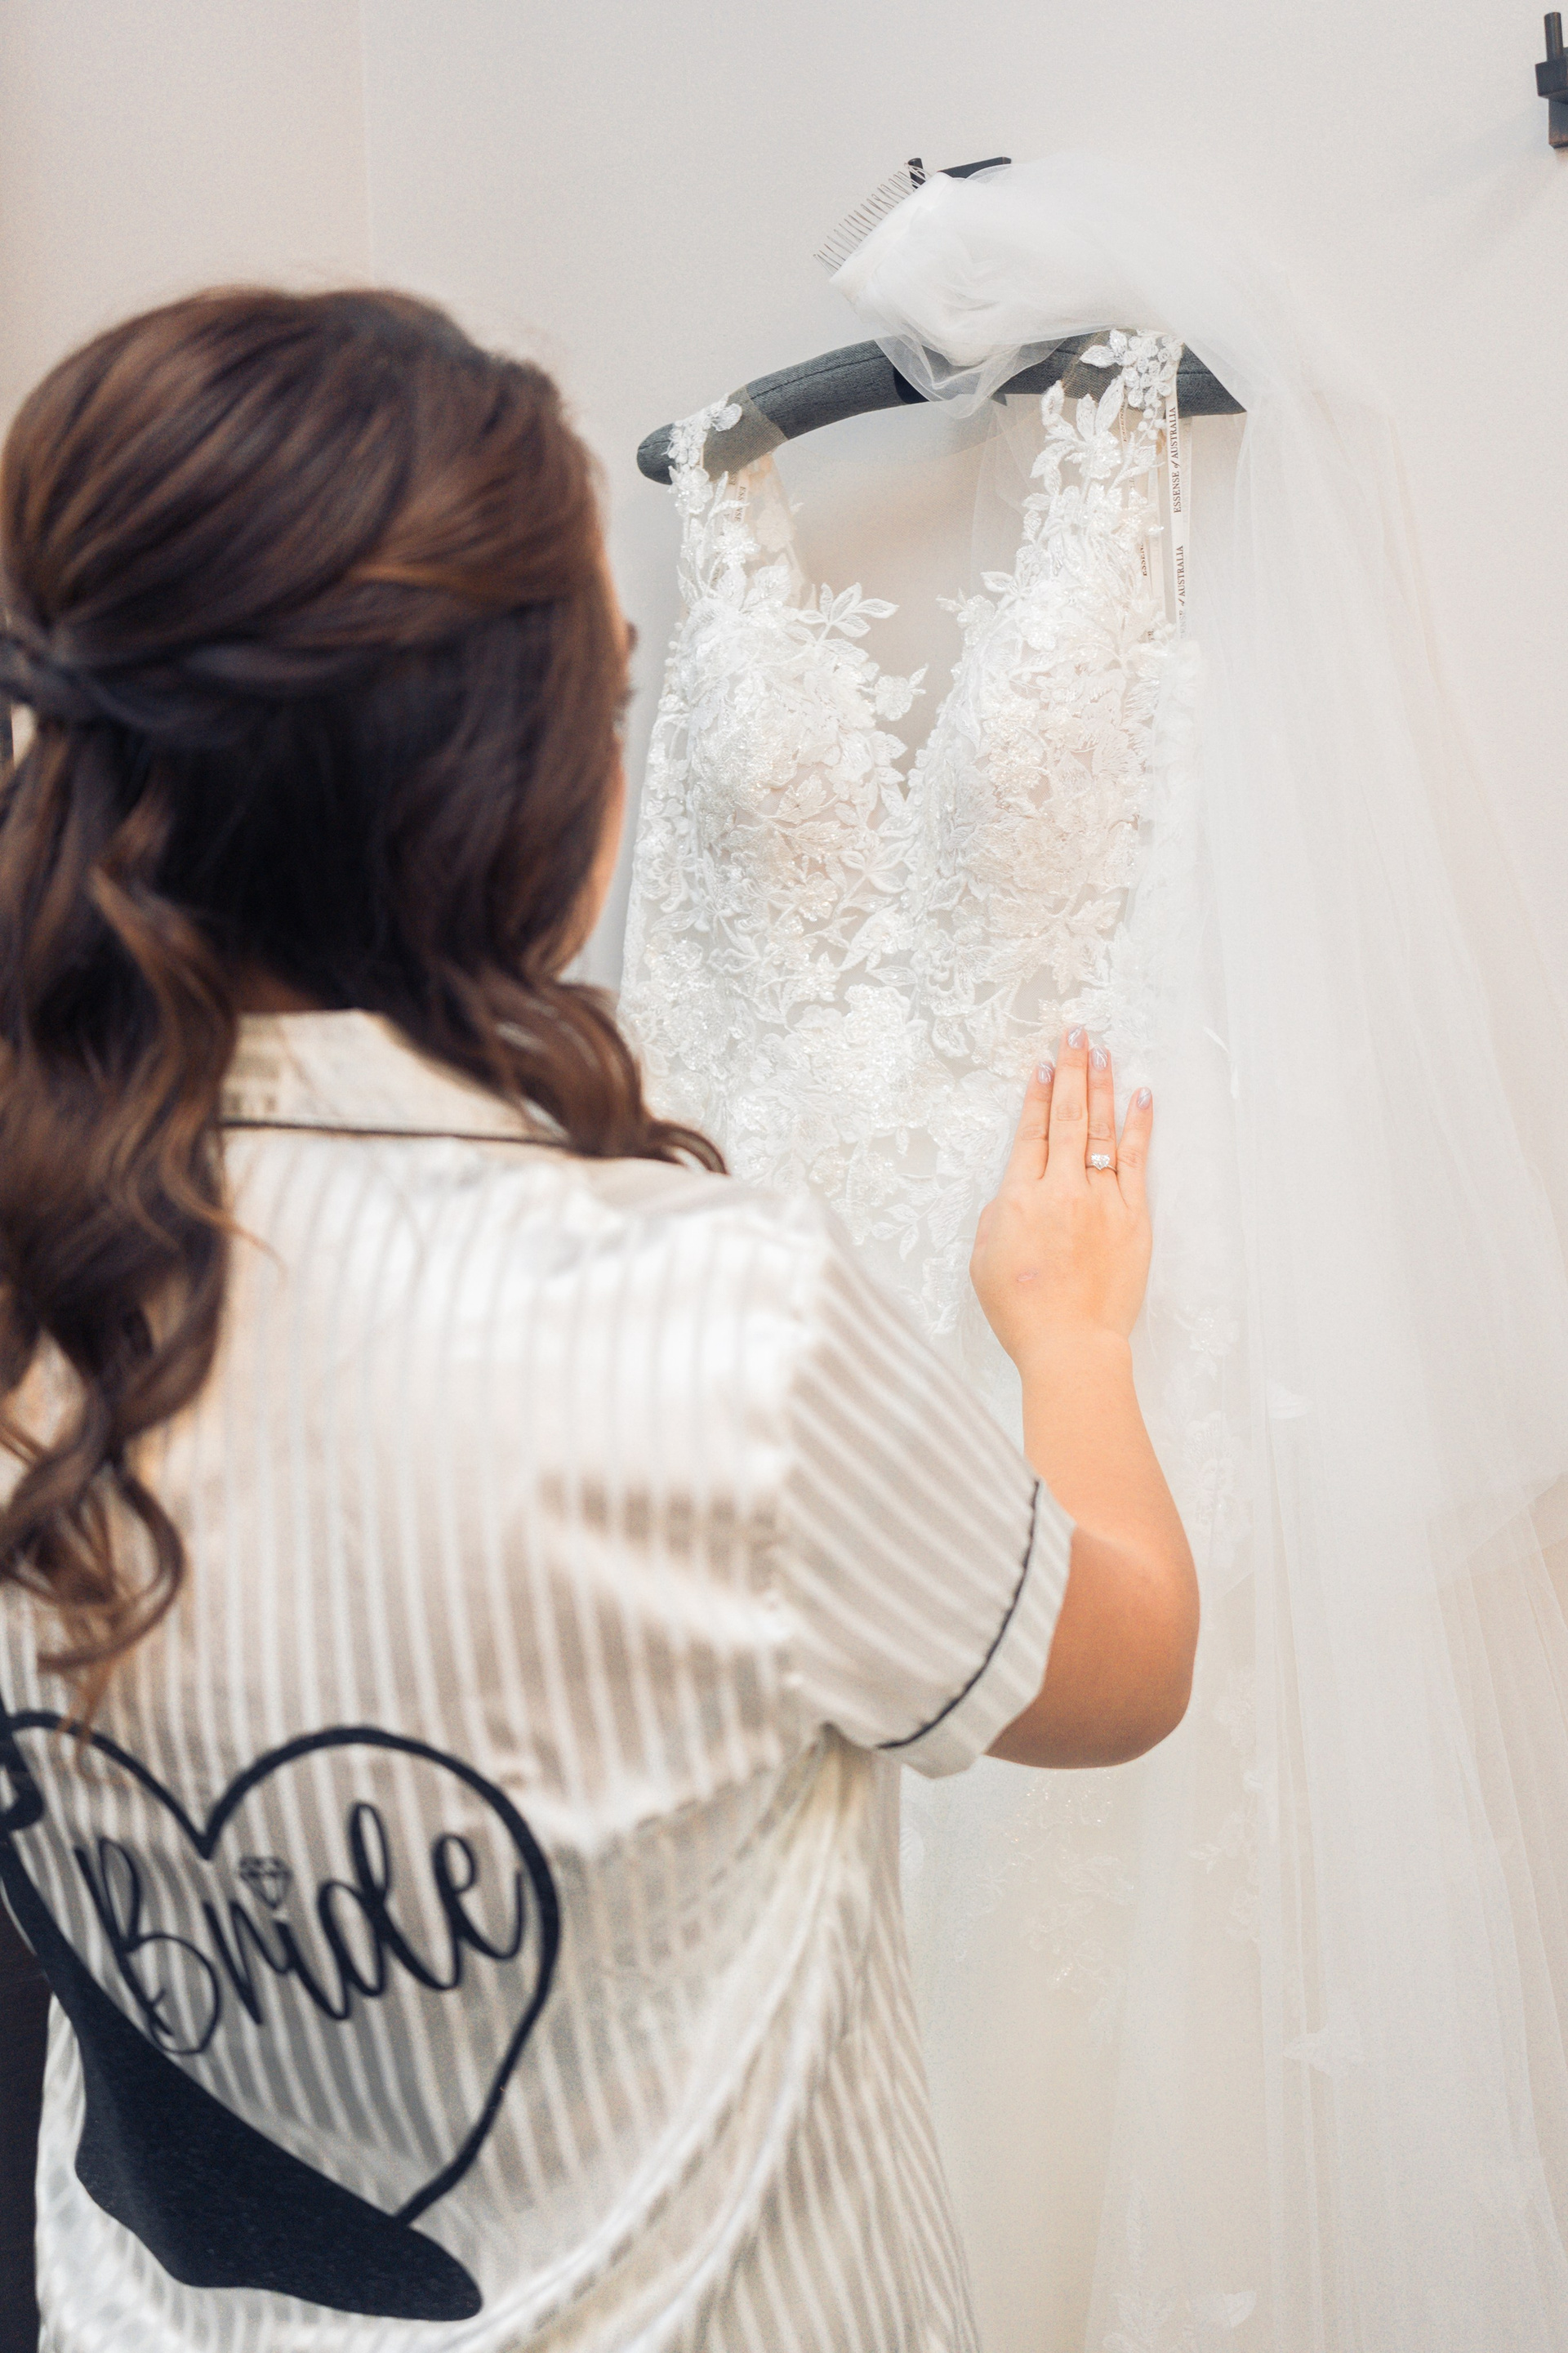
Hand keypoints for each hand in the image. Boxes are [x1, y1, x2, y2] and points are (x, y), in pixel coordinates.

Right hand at [969, 1030, 1152, 1365]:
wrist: (1070, 1344)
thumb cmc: (1021, 1311)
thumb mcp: (984, 1257)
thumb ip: (999, 1214)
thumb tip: (1016, 1189)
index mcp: (1020, 1197)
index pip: (1031, 1131)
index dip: (1037, 1093)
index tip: (1043, 1063)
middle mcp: (1061, 1189)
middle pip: (1068, 1117)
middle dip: (1071, 1070)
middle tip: (1076, 1033)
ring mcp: (1101, 1201)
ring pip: (1103, 1130)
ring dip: (1102, 1086)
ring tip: (1103, 1052)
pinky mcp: (1133, 1218)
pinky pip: (1138, 1161)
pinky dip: (1140, 1126)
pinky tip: (1141, 1096)